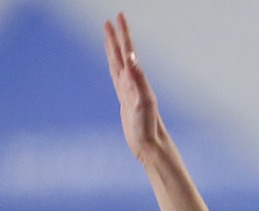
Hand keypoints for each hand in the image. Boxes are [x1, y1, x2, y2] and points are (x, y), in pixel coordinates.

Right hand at [103, 13, 167, 163]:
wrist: (150, 145)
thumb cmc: (149, 127)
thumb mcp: (144, 102)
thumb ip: (138, 79)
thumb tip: (131, 58)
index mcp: (136, 80)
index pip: (128, 51)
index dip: (123, 34)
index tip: (118, 16)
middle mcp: (133, 82)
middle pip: (121, 54)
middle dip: (116, 36)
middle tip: (110, 19)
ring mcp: (128, 91)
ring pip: (117, 64)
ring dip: (113, 49)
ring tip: (108, 35)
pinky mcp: (125, 100)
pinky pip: (116, 78)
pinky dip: (114, 67)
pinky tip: (115, 64)